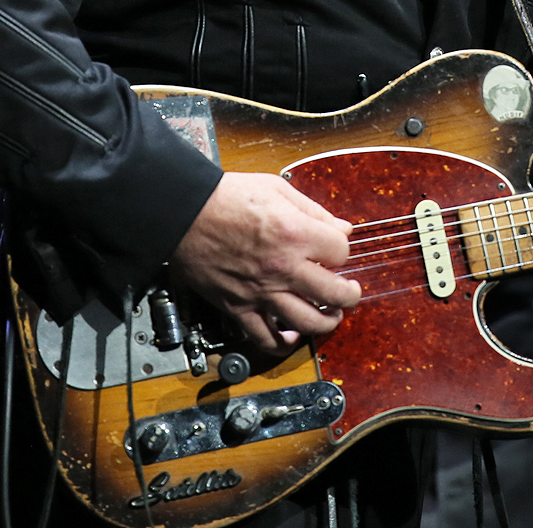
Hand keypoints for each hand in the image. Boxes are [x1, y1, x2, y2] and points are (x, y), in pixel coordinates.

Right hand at [170, 171, 362, 354]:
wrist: (182, 213)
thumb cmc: (225, 196)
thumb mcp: (276, 188)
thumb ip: (313, 210)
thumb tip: (341, 228)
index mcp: (295, 233)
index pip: (342, 252)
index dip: (342, 250)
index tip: (335, 250)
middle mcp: (283, 267)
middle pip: (336, 293)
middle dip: (350, 293)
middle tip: (350, 291)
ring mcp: (262, 292)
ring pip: (309, 322)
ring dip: (328, 321)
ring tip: (330, 315)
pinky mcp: (238, 307)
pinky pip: (266, 338)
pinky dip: (284, 343)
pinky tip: (292, 335)